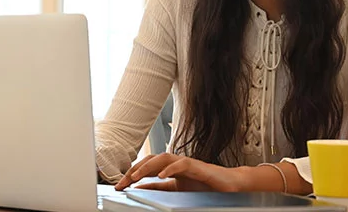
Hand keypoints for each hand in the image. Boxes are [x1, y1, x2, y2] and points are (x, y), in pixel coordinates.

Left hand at [114, 153, 247, 191]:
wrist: (228, 186)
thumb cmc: (204, 186)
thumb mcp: (176, 189)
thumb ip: (158, 188)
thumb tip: (139, 189)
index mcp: (169, 168)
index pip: (146, 167)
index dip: (131, 175)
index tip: (119, 186)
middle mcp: (175, 163)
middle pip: (150, 160)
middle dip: (135, 170)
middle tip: (122, 182)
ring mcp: (186, 163)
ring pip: (163, 158)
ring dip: (148, 166)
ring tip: (137, 177)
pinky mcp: (198, 166)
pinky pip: (181, 164)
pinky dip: (170, 168)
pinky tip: (161, 175)